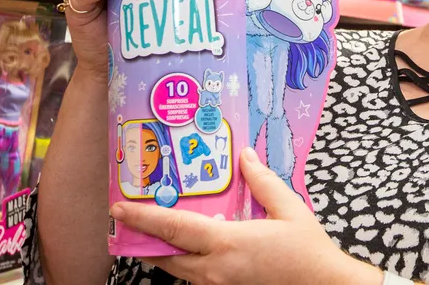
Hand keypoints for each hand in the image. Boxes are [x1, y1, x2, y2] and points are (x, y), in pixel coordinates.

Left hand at [110, 149, 380, 284]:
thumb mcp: (289, 209)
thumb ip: (262, 182)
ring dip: (161, 252)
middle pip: (165, 255)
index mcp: (227, 244)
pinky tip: (187, 247)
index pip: (174, 228)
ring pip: (177, 270)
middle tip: (126, 219)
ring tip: (149, 232)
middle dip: (142, 238)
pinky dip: (183, 261)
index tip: (120, 208)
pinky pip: (194, 277)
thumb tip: (243, 156)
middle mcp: (215, 269)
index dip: (143, 218)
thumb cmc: (308, 251)